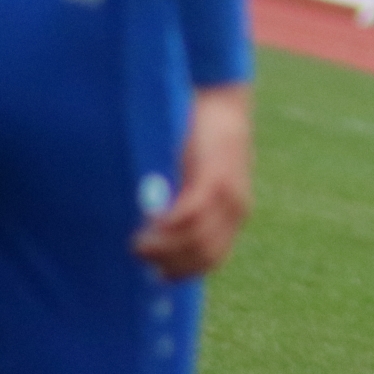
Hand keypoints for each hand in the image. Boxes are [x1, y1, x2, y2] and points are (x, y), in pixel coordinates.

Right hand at [134, 84, 252, 279]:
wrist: (222, 101)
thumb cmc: (202, 139)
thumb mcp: (198, 177)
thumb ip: (184, 202)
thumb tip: (152, 232)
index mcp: (233, 214)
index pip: (211, 260)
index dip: (182, 271)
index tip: (154, 272)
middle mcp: (236, 209)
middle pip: (203, 256)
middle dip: (167, 263)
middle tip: (138, 253)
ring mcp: (229, 195)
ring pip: (195, 239)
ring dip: (163, 246)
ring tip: (137, 241)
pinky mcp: (216, 178)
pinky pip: (191, 214)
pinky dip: (168, 224)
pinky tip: (149, 222)